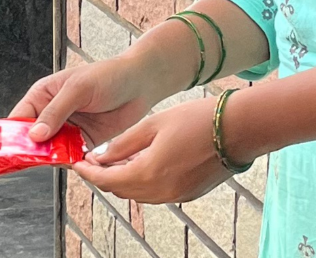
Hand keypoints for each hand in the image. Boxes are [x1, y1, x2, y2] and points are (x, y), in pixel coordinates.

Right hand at [10, 56, 161, 147]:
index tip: (9, 152)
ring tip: (57, 160)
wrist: (140, 84)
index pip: (19, 118)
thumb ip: (55, 112)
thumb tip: (35, 135)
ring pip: (50, 150)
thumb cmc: (108, 76)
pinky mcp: (84, 141)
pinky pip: (70, 156)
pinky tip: (73, 162)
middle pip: (33, 139)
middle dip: (33, 151)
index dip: (13, 135)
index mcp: (43, 95)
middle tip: (35, 160)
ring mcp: (68, 128)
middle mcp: (52, 113)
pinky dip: (69, 162)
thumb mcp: (78, 89)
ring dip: (52, 157)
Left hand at [73, 95, 232, 204]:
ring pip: (138, 194)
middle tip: (93, 160)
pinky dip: (142, 182)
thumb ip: (123, 144)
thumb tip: (101, 157)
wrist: (238, 130)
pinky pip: (155, 193)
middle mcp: (162, 192)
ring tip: (114, 160)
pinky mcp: (188, 194)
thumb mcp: (153, 124)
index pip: (107, 181)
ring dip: (122, 180)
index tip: (77, 164)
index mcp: (149, 173)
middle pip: (121, 191)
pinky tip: (139, 165)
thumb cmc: (198, 120)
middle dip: (104, 177)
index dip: (89, 173)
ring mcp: (176, 195)